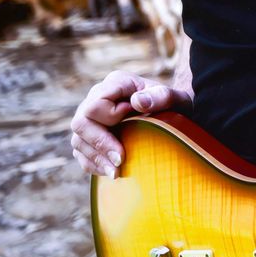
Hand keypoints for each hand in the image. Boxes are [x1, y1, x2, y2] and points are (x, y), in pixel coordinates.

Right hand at [70, 70, 191, 177]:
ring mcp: (91, 118)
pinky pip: (81, 153)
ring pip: (78, 140)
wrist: (175, 113)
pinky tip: (111, 172)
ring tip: (117, 173)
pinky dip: (93, 164)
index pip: (96, 103)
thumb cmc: (176, 104)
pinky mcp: (90, 136)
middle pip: (80, 123)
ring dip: (96, 158)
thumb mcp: (177, 99)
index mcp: (116, 83)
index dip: (110, 118)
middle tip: (120, 161)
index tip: (135, 127)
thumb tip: (137, 102)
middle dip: (99, 144)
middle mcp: (97, 98)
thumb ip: (162, 96)